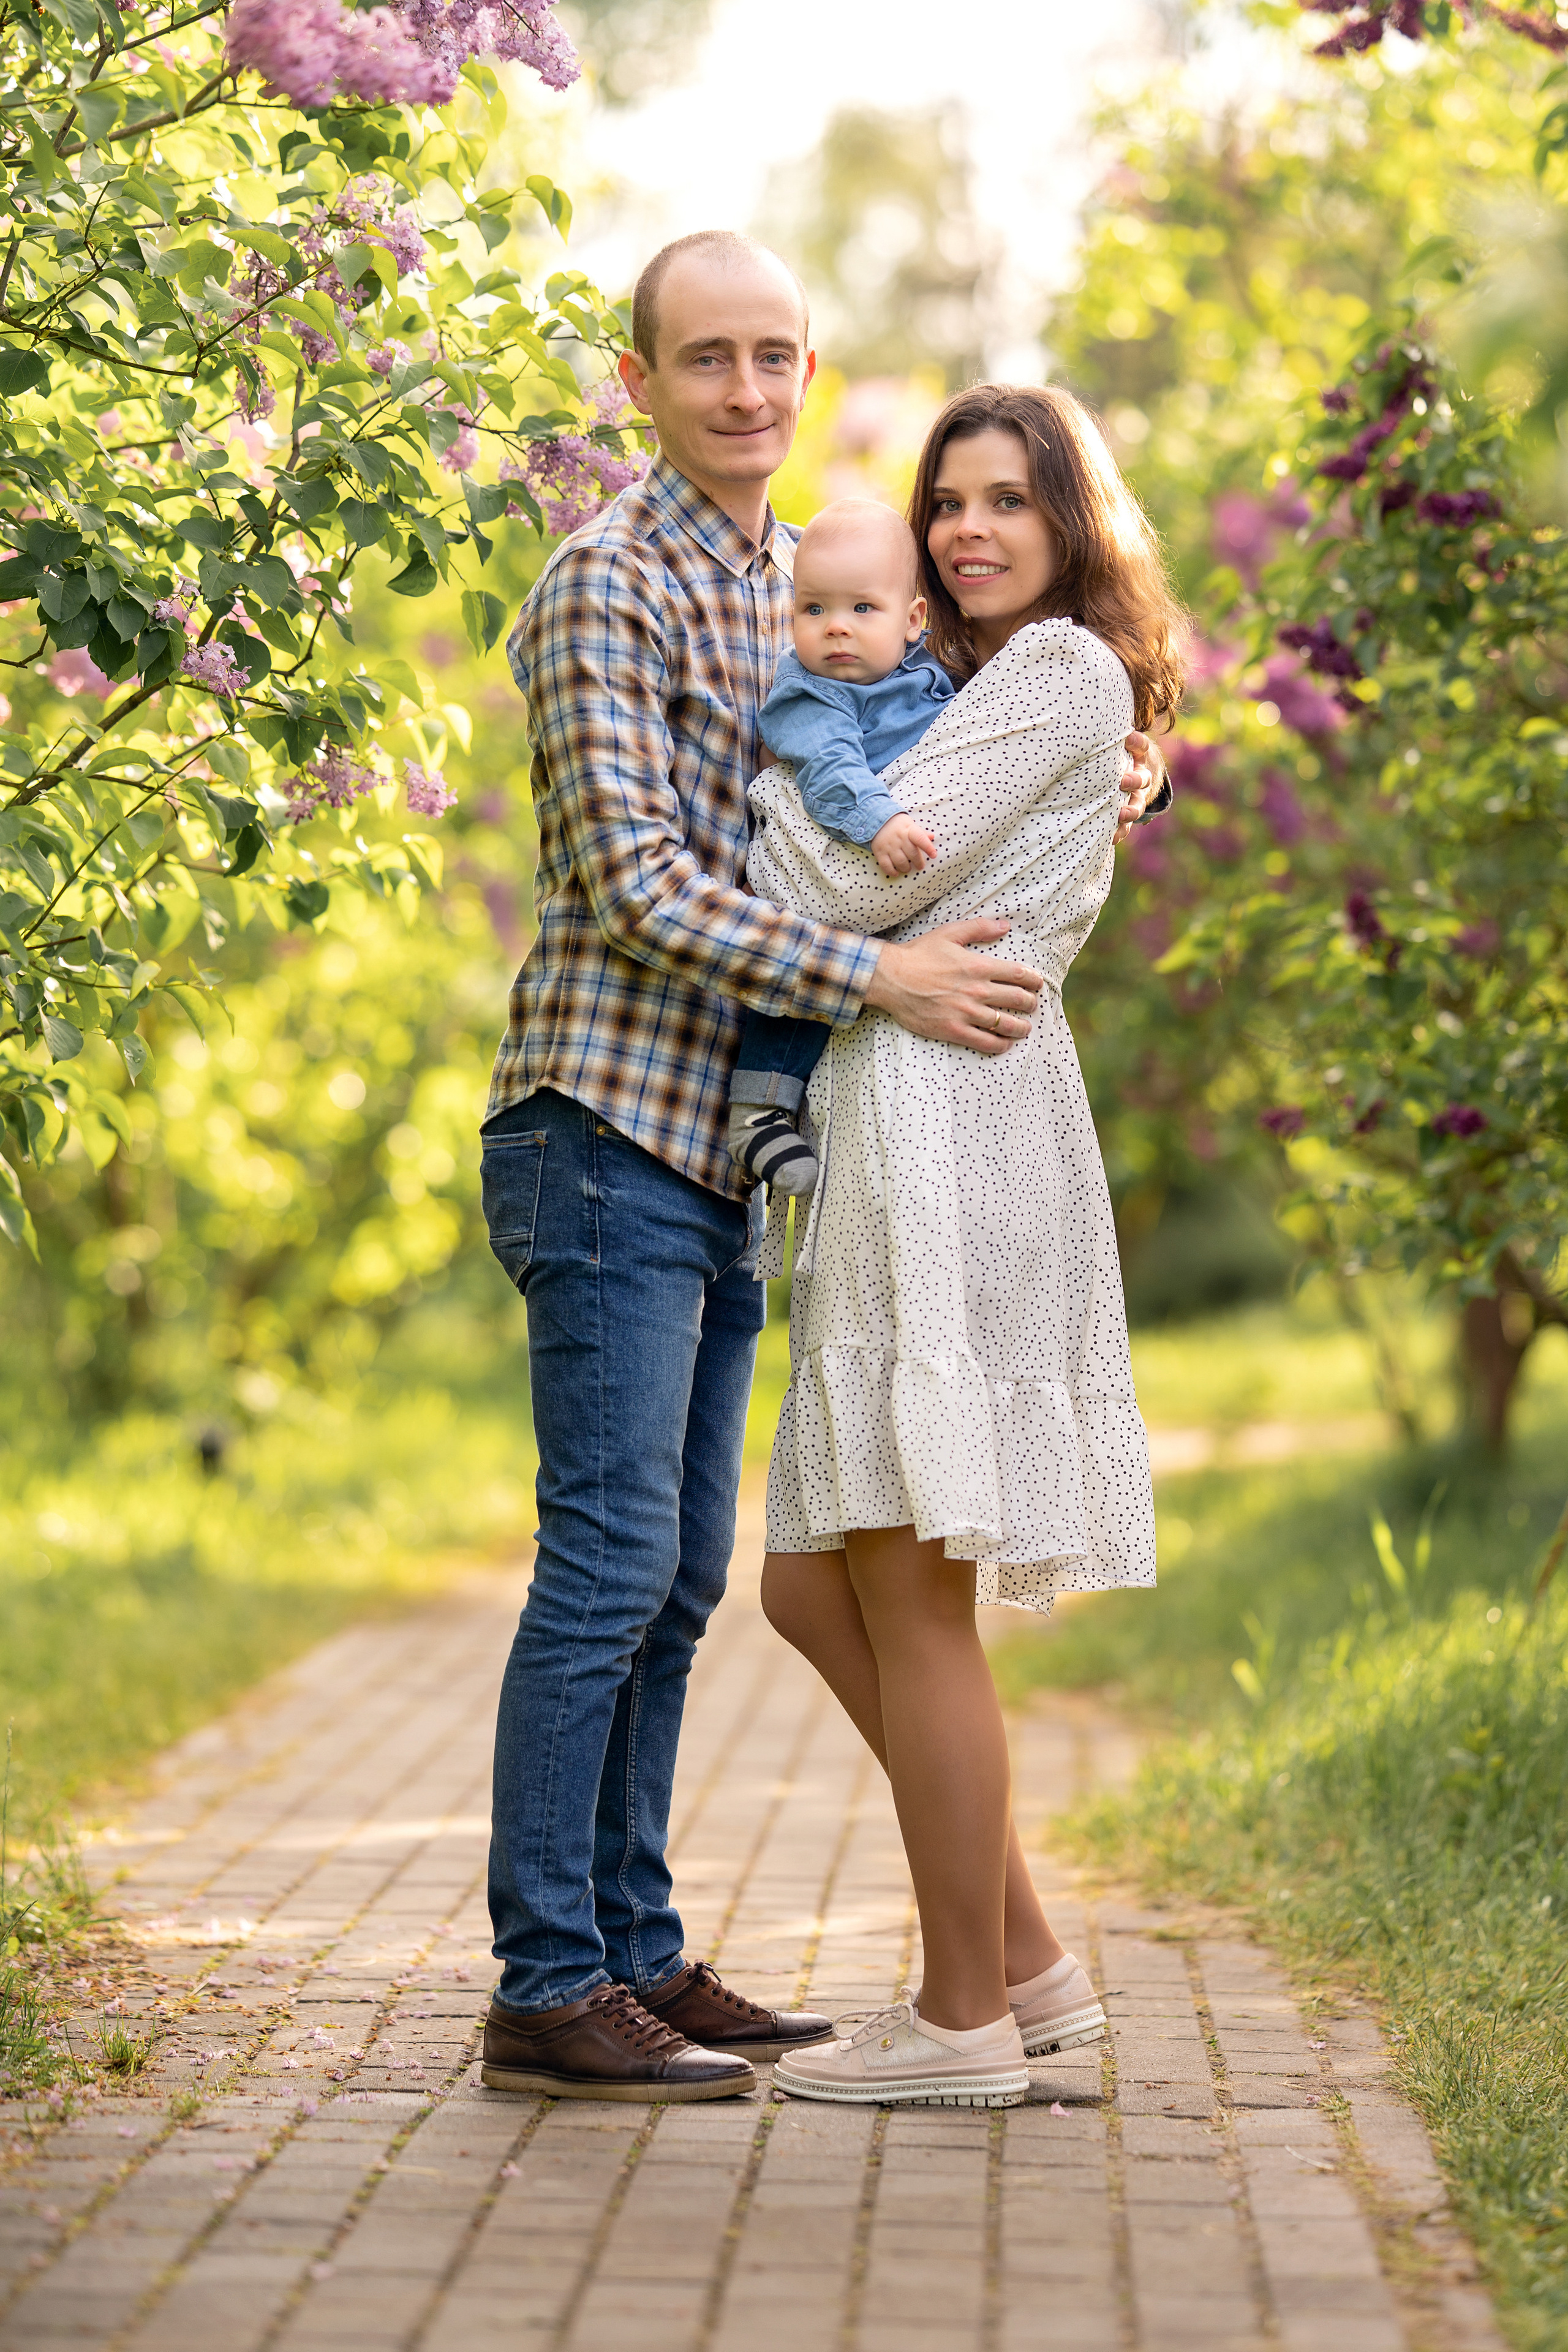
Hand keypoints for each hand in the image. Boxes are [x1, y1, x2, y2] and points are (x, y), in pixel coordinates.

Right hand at [862, 918, 1044, 1054]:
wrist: (890, 978)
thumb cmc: (918, 954)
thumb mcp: (949, 933)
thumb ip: (979, 928)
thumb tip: (1005, 926)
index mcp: (978, 966)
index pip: (1018, 975)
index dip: (1033, 981)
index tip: (1037, 985)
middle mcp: (977, 990)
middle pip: (1018, 1000)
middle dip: (1031, 1004)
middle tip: (1032, 1006)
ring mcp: (966, 1012)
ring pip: (1006, 1024)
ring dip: (1021, 1027)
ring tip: (1025, 1028)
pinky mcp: (953, 1030)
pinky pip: (985, 1042)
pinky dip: (1000, 1044)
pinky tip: (1005, 1044)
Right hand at [871, 811, 935, 876]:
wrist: (876, 819)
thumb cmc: (897, 824)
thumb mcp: (910, 824)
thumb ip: (920, 832)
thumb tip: (932, 837)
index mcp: (909, 830)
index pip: (920, 839)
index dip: (928, 847)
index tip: (934, 855)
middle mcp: (899, 838)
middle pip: (912, 854)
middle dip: (918, 862)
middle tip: (920, 866)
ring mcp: (889, 846)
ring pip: (900, 861)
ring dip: (906, 868)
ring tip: (907, 868)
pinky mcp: (879, 852)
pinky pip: (886, 865)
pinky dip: (892, 871)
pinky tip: (896, 872)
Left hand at [1114, 729, 1164, 847]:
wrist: (1133, 773)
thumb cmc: (1118, 755)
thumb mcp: (1118, 744)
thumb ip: (1107, 740)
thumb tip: (1079, 724)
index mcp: (1139, 756)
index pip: (1142, 746)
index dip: (1137, 743)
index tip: (1129, 737)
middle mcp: (1141, 775)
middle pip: (1144, 778)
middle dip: (1135, 780)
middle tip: (1124, 781)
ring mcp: (1137, 796)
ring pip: (1138, 804)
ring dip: (1131, 810)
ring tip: (1123, 815)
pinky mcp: (1129, 812)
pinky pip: (1127, 824)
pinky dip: (1120, 831)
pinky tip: (1112, 837)